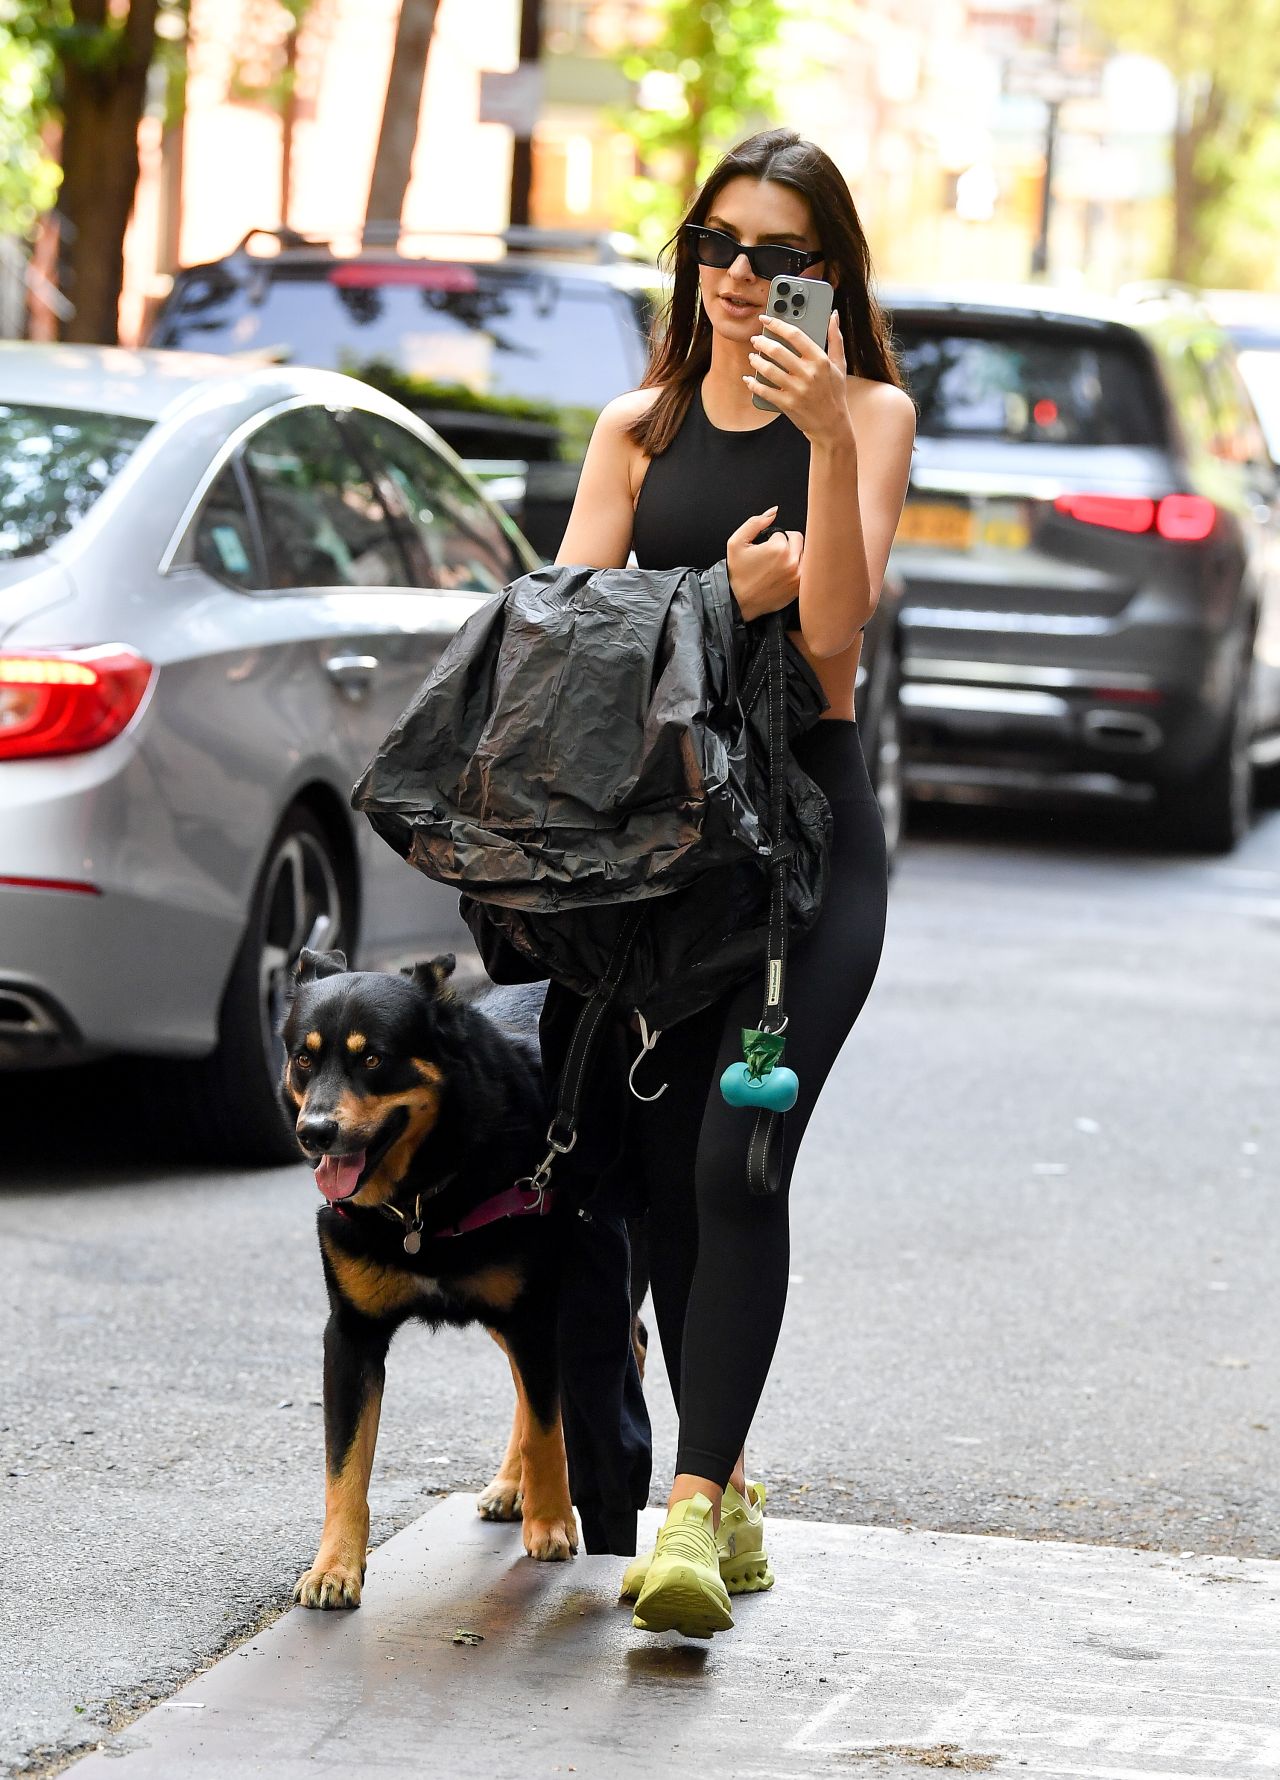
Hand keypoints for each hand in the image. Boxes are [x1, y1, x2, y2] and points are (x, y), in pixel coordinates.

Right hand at [726, 505, 802, 622]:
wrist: (738, 602)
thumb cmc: (737, 573)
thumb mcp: (736, 542)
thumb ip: (755, 522)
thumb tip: (774, 511)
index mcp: (778, 548)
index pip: (784, 533)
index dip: (772, 539)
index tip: (764, 550)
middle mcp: (792, 562)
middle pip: (798, 540)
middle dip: (786, 544)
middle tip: (771, 556)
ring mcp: (798, 576)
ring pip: (805, 553)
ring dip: (795, 555)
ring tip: (778, 565)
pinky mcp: (800, 588)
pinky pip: (807, 570)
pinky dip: (799, 569)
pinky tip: (785, 574)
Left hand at [744, 310, 854, 449]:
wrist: (831, 426)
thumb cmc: (835, 393)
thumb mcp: (840, 365)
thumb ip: (835, 339)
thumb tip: (833, 316)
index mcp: (820, 360)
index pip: (795, 335)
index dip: (777, 324)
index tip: (766, 319)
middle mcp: (808, 374)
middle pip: (778, 351)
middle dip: (762, 342)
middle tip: (756, 340)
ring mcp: (797, 390)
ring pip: (768, 369)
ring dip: (756, 361)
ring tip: (753, 357)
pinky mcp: (787, 404)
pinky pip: (764, 391)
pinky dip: (753, 384)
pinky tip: (748, 379)